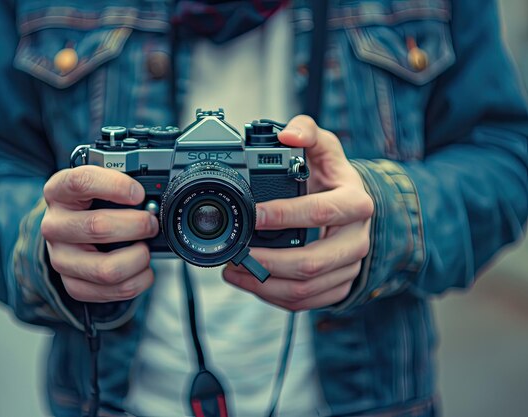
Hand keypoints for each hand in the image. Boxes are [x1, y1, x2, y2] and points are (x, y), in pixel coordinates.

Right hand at [41, 165, 157, 302]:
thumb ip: (123, 185)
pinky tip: (141, 268)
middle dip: (137, 225)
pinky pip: (112, 291)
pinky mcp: (72, 284)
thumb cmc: (93, 205)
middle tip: (151, 223)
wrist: (73, 231)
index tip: (139, 193)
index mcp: (58, 191)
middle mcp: (54, 225)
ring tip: (145, 249)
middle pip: (98, 227)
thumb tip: (156, 200)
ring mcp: (60, 258)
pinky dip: (137, 281)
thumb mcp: (101, 186)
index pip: (81, 182)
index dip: (116, 186)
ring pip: (107, 268)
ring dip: (138, 258)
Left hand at [223, 115, 373, 310]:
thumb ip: (307, 131)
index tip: (251, 214)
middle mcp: (357, 239)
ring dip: (264, 285)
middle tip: (235, 255)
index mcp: (356, 203)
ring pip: (306, 289)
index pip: (319, 212)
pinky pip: (306, 302)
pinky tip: (253, 284)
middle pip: (312, 263)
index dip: (283, 215)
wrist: (354, 209)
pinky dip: (274, 297)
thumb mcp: (325, 148)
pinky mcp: (338, 286)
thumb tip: (287, 135)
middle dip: (267, 262)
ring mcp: (349, 267)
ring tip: (234, 271)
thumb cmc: (334, 179)